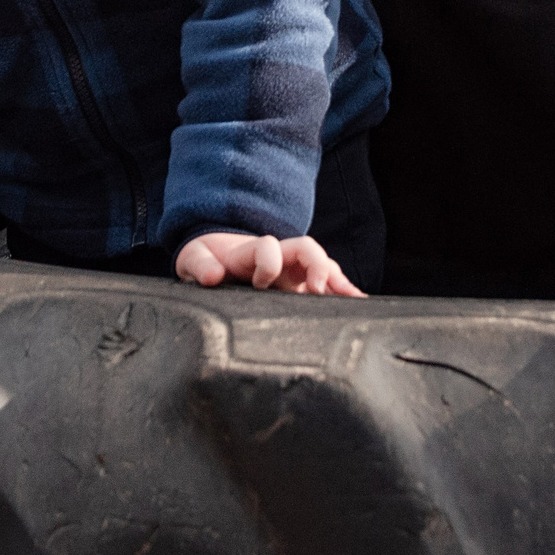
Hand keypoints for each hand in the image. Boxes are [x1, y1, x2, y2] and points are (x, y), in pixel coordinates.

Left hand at [174, 231, 366, 296]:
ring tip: (355, 301)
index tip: (260, 283)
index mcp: (252, 251)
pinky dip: (343, 294)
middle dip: (317, 266)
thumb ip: (199, 265)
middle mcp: (278, 257)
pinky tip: (361, 307)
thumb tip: (213, 276)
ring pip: (323, 268)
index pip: (269, 246)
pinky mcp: (299, 287)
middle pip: (307, 250)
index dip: (268, 262)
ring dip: (338, 282)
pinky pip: (327, 286)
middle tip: (319, 290)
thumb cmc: (205, 260)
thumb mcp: (194, 259)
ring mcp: (292, 272)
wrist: (212, 261)